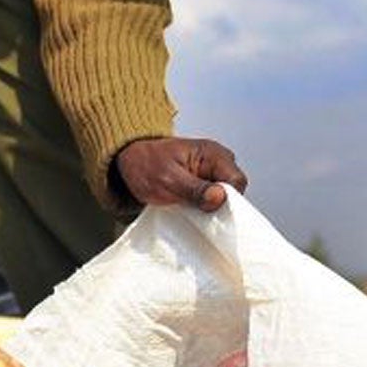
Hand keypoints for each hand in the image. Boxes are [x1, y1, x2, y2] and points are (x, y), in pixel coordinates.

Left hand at [112, 136, 247, 211]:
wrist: (130, 162)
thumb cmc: (146, 164)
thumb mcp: (167, 179)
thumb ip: (194, 189)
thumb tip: (220, 197)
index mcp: (214, 154)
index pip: (237, 181)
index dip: (228, 200)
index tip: (210, 211)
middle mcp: (218, 163)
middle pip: (234, 192)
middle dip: (218, 206)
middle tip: (196, 213)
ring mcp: (212, 175)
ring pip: (224, 200)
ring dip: (209, 210)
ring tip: (189, 211)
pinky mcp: (204, 186)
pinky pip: (212, 202)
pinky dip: (203, 210)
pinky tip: (190, 213)